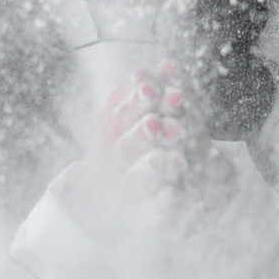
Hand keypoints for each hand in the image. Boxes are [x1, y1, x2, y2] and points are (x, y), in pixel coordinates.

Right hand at [61, 61, 235, 238]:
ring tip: (180, 161)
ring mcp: (124, 188)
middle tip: (167, 125)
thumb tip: (170, 62)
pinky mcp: (137, 217)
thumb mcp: (134, 113)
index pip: (125, 113)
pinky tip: (175, 197)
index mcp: (113, 130)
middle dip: (146, 134)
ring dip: (156, 168)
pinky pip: (147, 215)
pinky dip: (160, 208)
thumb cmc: (124, 142)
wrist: (98, 193)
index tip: (157, 89)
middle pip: (128, 146)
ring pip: (137, 180)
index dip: (141, 102)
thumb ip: (152, 89)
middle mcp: (116, 160)